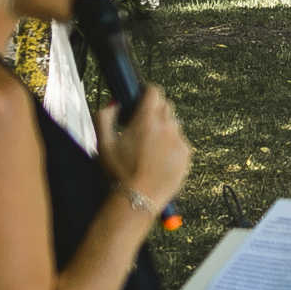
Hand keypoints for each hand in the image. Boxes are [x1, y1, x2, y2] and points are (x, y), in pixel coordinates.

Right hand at [97, 85, 190, 216]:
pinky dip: (171, 146)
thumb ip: (104, 117)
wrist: (139, 198)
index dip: (147, 92)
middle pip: (166, 106)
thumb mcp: (103, 143)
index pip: (154, 91)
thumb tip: (114, 103)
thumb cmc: (118, 171)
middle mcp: (167, 126)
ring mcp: (179, 141)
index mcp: (147, 119)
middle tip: (142, 124)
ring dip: (164, 129)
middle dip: (155, 110)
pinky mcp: (187, 155)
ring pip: (174, 125)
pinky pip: (180, 142)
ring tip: (149, 147)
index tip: (142, 98)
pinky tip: (158, 160)